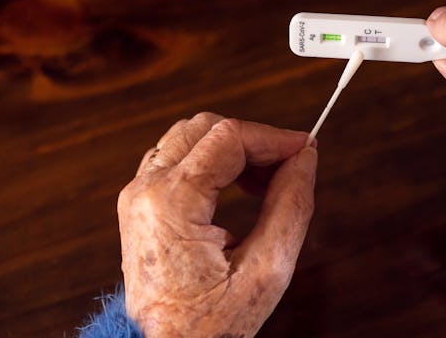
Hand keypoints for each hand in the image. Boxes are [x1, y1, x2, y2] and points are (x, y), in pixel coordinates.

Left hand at [117, 112, 316, 336]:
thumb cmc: (211, 325)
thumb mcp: (268, 269)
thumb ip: (291, 204)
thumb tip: (305, 157)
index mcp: (171, 204)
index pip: (228, 137)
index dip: (274, 137)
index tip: (307, 147)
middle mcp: (145, 191)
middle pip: (206, 127)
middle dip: (254, 139)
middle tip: (288, 167)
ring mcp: (137, 195)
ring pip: (191, 137)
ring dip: (234, 148)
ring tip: (266, 182)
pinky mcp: (141, 203)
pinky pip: (179, 157)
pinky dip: (215, 160)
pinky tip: (240, 188)